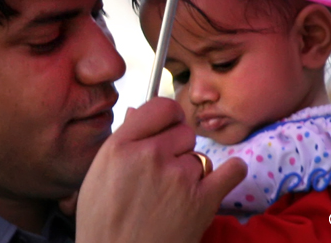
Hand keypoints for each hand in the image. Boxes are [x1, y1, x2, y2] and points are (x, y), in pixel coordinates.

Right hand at [75, 97, 246, 242]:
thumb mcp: (99, 175)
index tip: (168, 129)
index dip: (168, 118)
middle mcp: (150, 155)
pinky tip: (230, 171)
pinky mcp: (202, 201)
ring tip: (173, 196)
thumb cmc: (103, 224)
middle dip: (177, 148)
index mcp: (122, 145)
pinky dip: (232, 172)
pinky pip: (230, 172)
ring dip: (192, 172)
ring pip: (199, 156)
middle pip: (183, 131)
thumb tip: (137, 112)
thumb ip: (122, 140)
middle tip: (164, 174)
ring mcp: (178, 177)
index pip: (162, 107)